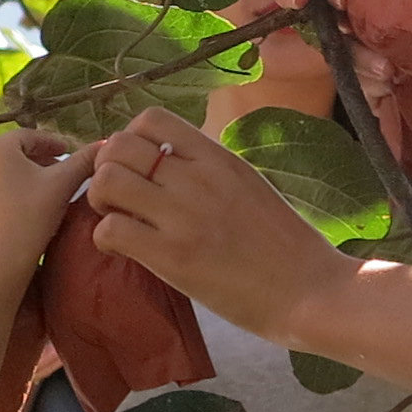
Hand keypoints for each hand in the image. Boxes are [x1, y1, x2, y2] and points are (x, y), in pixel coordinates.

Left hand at [0, 129, 92, 278]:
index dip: (53, 142)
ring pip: (4, 172)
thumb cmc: (31, 216)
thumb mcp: (63, 184)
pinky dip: (12, 192)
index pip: (30, 136)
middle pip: (15, 153)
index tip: (69, 151)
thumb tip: (105, 145)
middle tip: (62, 170)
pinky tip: (28, 207)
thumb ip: (84, 161)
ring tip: (48, 189)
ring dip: (26, 176)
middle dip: (41, 160)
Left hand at [83, 107, 350, 348]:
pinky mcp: (173, 257)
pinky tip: (123, 251)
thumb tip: (172, 163)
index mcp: (218, 157)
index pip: (151, 119)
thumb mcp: (250, 186)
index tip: (138, 168)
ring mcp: (184, 216)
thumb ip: (211, 171)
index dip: (130, 140)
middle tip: (118, 198)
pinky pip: (110, 230)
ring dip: (100, 201)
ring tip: (117, 220)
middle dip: (105, 169)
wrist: (311, 292)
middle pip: (119, 146)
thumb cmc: (287, 246)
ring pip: (107, 181)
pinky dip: (104, 239)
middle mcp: (198, 178)